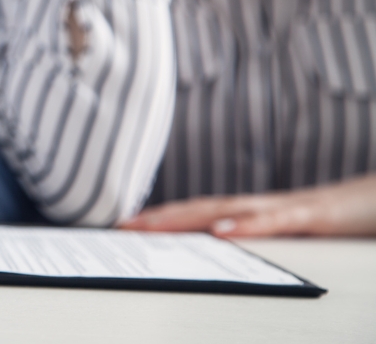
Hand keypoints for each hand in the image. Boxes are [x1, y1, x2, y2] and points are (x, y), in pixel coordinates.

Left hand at [121, 175, 375, 236]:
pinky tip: (222, 233)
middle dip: (160, 218)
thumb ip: (253, 241)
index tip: (125, 227)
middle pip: (200, 209)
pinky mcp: (313, 216)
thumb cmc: (333, 220)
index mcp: (250, 213)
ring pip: (227, 210)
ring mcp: (284, 207)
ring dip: (187, 218)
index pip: (197, 214)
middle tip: (123, 226)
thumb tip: (216, 251)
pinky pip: (276, 220)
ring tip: (153, 226)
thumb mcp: (287, 235)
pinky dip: (247, 225)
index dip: (161, 218)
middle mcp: (259, 206)